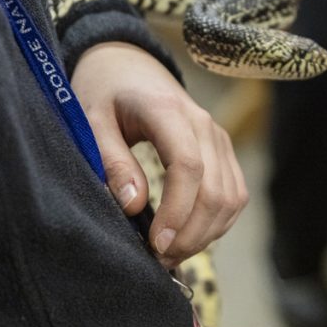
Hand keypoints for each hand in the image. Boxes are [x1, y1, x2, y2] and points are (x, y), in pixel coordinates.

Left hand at [71, 42, 247, 268]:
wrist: (129, 66)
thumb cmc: (105, 93)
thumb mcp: (91, 121)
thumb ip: (112, 161)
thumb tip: (134, 205)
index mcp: (169, 111)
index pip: (189, 167)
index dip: (177, 211)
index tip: (156, 244)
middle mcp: (204, 124)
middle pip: (216, 190)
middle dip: (191, 234)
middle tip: (158, 259)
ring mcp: (219, 137)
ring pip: (231, 198)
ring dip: (206, 234)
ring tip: (170, 254)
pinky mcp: (224, 151)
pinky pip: (235, 194)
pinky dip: (218, 222)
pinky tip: (189, 236)